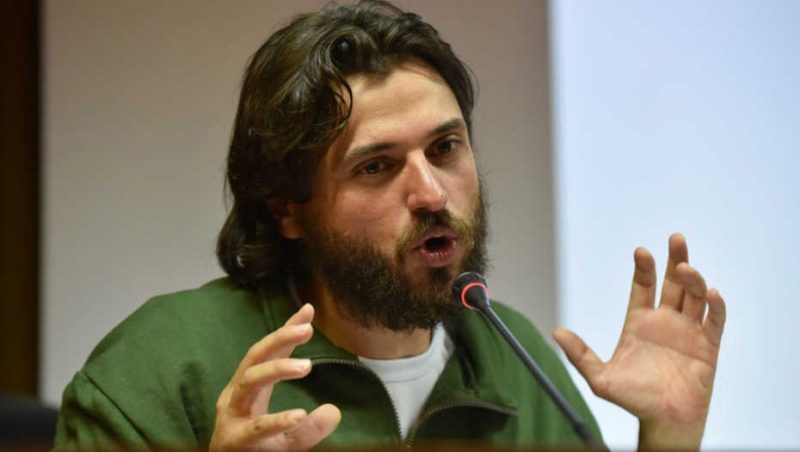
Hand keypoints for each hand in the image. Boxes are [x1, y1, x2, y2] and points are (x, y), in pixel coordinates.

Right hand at [210, 303, 340, 450]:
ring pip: (249, 383)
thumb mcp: (285, 433)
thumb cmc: (254, 450)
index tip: (308, 312)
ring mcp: (232, 417)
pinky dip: (277, 420)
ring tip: (306, 366)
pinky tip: (299, 415)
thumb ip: (307, 425)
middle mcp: (236, 397)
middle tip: (307, 330)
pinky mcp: (235, 441)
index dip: (285, 331)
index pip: (266, 352)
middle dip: (279, 339)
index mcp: (247, 388)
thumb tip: (335, 411)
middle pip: (254, 357)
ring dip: (276, 369)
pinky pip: (256, 428)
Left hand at [554, 233, 725, 449]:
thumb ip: (580, 355)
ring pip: (694, 296)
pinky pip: (714, 321)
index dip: (644, 268)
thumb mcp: (601, 378)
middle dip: (675, 260)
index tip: (641, 251)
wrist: (663, 422)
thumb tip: (556, 331)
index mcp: (640, 322)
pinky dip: (715, 306)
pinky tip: (711, 293)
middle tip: (676, 239)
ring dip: (694, 279)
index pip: (643, 286)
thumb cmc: (633, 399)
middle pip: (673, 283)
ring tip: (687, 269)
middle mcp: (665, 321)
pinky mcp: (707, 346)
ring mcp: (687, 331)